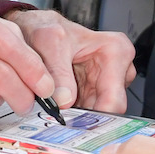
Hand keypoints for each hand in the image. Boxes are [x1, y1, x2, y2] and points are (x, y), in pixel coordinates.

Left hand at [6, 8, 134, 112]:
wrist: (37, 28)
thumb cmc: (48, 28)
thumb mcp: (49, 43)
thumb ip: (57, 73)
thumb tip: (64, 101)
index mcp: (116, 52)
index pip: (114, 98)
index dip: (95, 117)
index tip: (74, 125)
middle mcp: (117, 69)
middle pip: (107, 110)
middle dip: (84, 119)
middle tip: (60, 122)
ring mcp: (106, 82)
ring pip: (96, 114)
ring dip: (76, 117)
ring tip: (54, 111)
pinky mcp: (93, 92)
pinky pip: (86, 112)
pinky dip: (72, 114)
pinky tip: (58, 108)